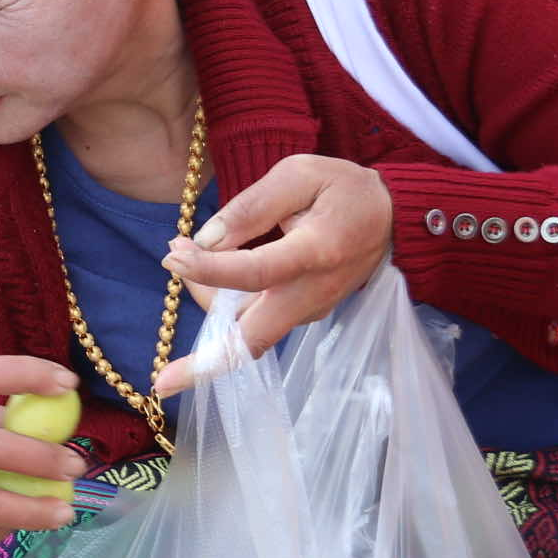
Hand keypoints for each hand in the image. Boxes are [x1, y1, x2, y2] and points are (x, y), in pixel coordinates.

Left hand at [157, 154, 391, 394]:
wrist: (395, 217)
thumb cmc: (344, 190)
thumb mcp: (299, 175)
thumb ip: (251, 206)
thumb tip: (205, 240)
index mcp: (315, 253)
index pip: (255, 274)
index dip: (209, 270)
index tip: (173, 256)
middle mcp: (311, 294)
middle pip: (253, 342)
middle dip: (206, 367)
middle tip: (162, 382)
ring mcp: (308, 310)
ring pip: (246, 331)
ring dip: (207, 305)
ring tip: (182, 253)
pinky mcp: (302, 314)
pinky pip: (255, 319)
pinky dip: (224, 302)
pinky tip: (205, 266)